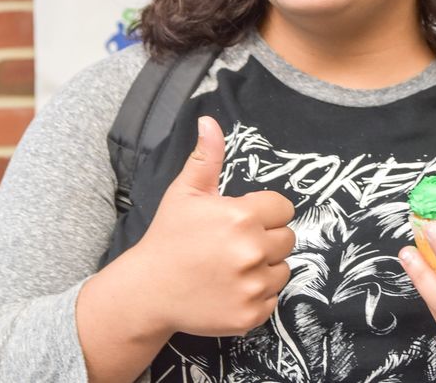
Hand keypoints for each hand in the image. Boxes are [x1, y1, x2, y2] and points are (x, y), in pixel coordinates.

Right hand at [127, 116, 295, 336]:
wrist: (148, 291)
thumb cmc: (168, 238)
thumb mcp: (185, 193)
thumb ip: (206, 157)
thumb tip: (209, 120)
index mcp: (241, 217)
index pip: (284, 209)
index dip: (265, 212)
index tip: (244, 220)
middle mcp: (252, 251)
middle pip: (288, 239)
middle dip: (266, 239)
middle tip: (235, 245)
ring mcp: (252, 286)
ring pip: (283, 270)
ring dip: (265, 268)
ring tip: (232, 267)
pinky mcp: (251, 314)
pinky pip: (273, 299)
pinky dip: (257, 295)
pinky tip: (231, 289)